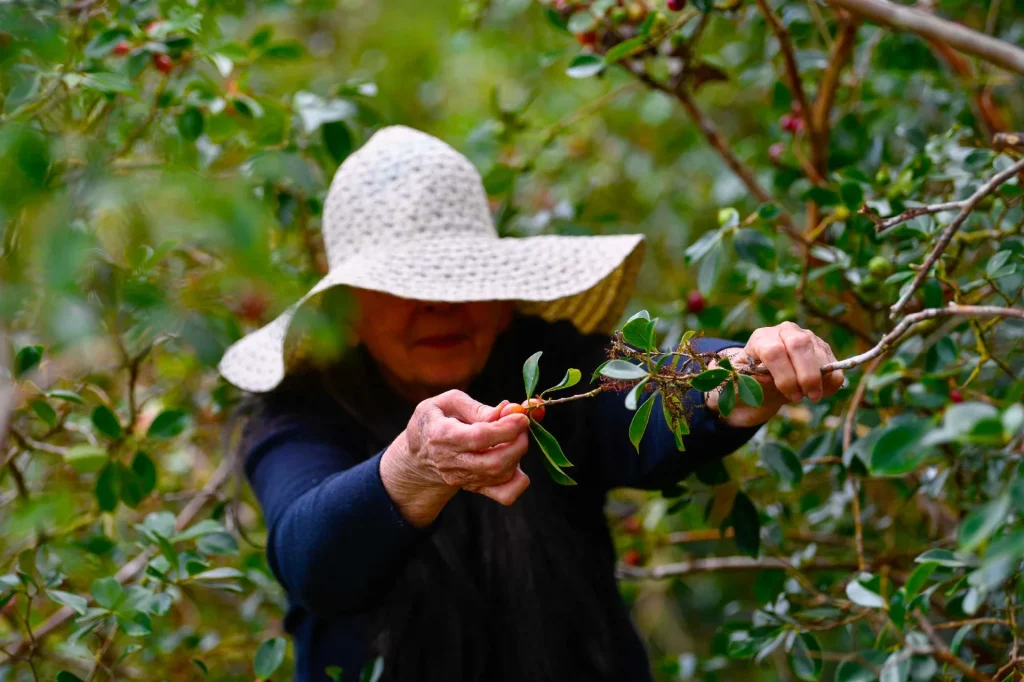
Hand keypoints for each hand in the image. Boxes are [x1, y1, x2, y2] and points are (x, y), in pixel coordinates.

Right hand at [381, 390, 531, 526]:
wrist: (418, 456)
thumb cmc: (435, 421)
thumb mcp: (446, 402)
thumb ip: (476, 407)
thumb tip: (506, 411)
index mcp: (442, 435)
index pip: (479, 437)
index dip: (506, 428)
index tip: (521, 416)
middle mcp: (452, 462)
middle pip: (495, 462)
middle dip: (518, 442)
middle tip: (521, 425)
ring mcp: (464, 479)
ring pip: (503, 475)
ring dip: (518, 454)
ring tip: (514, 437)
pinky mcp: (476, 489)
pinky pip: (506, 494)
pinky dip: (519, 479)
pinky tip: (514, 460)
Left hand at [704, 321, 844, 426]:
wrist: (759, 385)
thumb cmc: (747, 385)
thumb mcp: (742, 387)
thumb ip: (753, 383)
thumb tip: (769, 379)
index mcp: (760, 338)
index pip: (774, 351)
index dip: (785, 376)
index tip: (792, 396)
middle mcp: (783, 332)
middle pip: (800, 344)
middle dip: (808, 374)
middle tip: (810, 397)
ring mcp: (804, 337)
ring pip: (819, 352)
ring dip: (821, 379)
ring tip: (812, 397)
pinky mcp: (821, 348)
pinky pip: (833, 362)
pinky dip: (832, 381)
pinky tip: (822, 392)